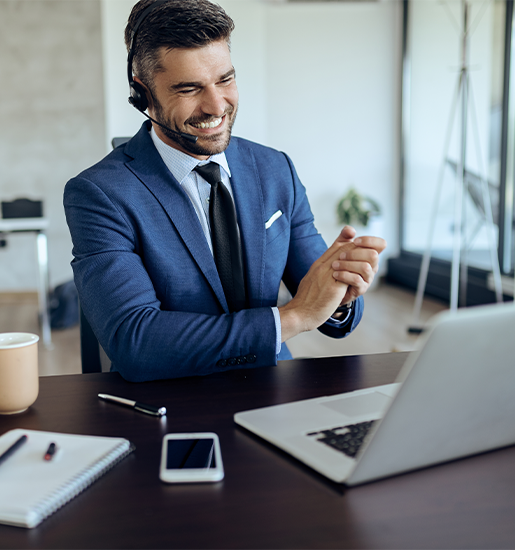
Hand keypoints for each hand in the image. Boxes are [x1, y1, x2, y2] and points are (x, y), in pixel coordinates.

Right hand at [278, 226, 359, 340]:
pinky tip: (362, 281)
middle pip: (344, 250)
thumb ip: (323, 270)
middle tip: (368, 256)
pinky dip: (356, 276)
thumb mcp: (313, 279)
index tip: (358, 245)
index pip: (336, 247)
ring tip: (365, 270)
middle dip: (358, 251)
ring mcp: (327, 277)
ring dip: (359, 263)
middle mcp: (322, 267)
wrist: (299, 313)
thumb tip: (334, 267)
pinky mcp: (333, 288)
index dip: (349, 243)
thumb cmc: (307, 299)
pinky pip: (350, 276)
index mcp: (318, 264)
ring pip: (348, 260)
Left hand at [331, 228, 386, 304]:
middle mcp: (373, 266)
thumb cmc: (339, 266)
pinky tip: (335, 274)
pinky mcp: (362, 288)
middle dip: (354, 253)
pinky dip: (344, 275)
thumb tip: (351, 229)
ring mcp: (368, 278)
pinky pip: (356, 280)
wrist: (331, 287)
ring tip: (334, 265)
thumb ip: (344, 237)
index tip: (355, 241)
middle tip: (341, 255)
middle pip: (373, 255)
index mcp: (370, 254)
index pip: (381, 244)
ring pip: (365, 267)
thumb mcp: (340, 249)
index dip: (370, 240)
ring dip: (347, 264)